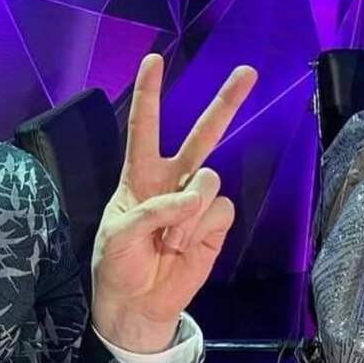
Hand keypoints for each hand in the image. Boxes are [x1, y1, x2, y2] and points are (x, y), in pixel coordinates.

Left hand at [90, 54, 256, 352]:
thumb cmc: (117, 263)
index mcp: (139, 175)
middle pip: (202, 134)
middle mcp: (172, 180)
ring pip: (209, 179)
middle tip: (247, 72)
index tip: (154, 60)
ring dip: (187, 212)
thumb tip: (192, 197)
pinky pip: (220, 209)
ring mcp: (197, 200)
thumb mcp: (117, 234)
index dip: (149, 94)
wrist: (136, 302)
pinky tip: (182, 246)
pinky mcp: (216, 222)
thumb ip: (151, 210)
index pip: (144, 127)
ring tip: (167, 240)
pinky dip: (200, 227)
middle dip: (225, 103)